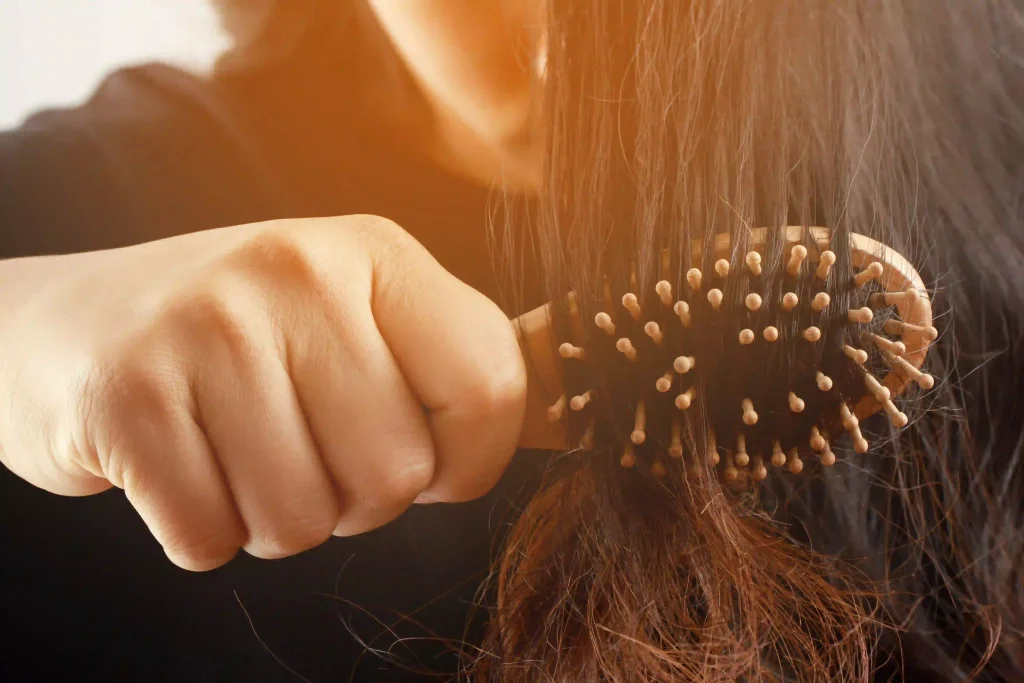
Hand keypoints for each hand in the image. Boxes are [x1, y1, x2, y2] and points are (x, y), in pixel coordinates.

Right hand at [0, 215, 525, 569]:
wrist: (69, 327)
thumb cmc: (241, 340)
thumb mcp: (353, 317)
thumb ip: (453, 364)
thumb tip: (574, 407)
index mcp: (374, 254)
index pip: (492, 388)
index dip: (470, 462)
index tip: (429, 465)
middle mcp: (295, 273)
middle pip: (395, 475)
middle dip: (356, 500)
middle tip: (303, 455)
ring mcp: (205, 328)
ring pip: (304, 520)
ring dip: (277, 519)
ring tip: (238, 455)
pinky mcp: (127, 398)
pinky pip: (211, 537)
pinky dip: (203, 530)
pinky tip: (181, 468)